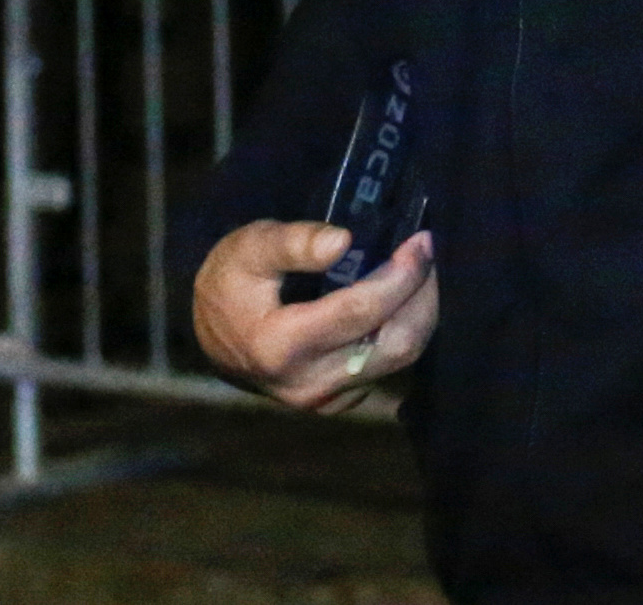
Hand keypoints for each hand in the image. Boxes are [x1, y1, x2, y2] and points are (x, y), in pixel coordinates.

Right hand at [193, 221, 436, 413]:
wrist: (213, 332)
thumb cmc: (231, 281)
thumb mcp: (249, 248)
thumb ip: (294, 242)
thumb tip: (343, 242)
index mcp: (280, 347)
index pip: (361, 311)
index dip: (401, 274)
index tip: (422, 240)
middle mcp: (306, 384)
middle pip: (395, 344)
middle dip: (422, 295)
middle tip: (429, 252)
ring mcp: (323, 400)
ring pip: (398, 359)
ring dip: (420, 312)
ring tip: (421, 270)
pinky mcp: (336, 402)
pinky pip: (387, 368)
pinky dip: (403, 331)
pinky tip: (403, 298)